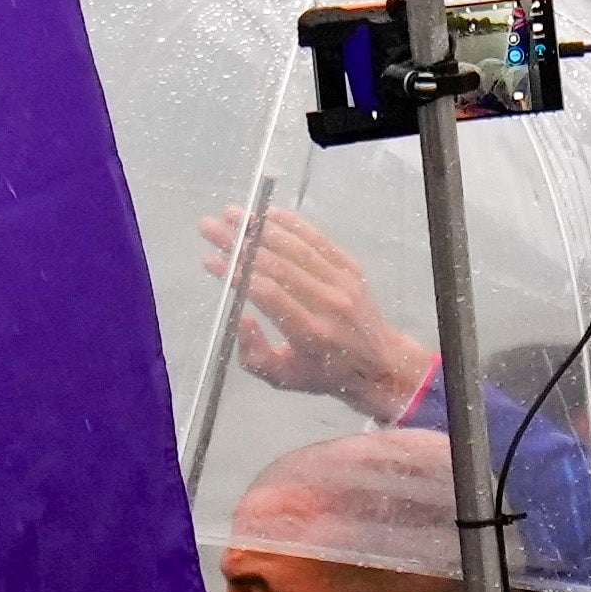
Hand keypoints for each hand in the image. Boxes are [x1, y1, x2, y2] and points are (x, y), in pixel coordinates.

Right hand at [205, 210, 433, 415]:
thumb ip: (254, 355)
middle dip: (239, 244)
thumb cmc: (325, 373)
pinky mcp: (351, 267)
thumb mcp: (284, 378)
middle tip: (209, 228)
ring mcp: (343, 281)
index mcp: (311, 332)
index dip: (237, 274)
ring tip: (232, 213)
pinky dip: (292, 224)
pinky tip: (268, 213)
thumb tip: (241, 318)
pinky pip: (318, 240)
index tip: (210, 260)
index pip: (268, 295)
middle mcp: (329, 303)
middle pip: (277, 265)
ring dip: (261, 227)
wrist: (381, 363)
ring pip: (297, 247)